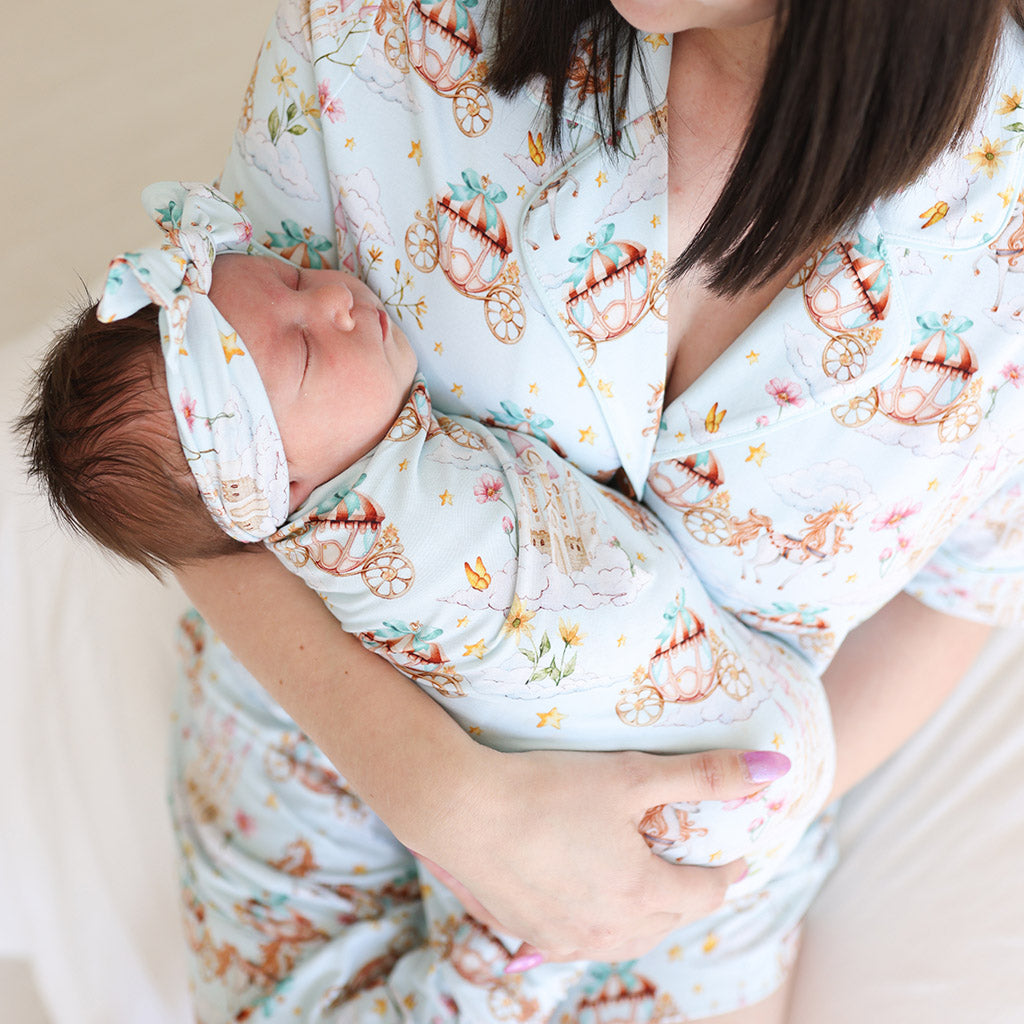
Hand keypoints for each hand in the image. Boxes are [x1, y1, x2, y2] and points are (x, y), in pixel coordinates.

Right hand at [409, 746, 786, 963]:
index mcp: (643, 894)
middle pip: (670, 920)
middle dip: (689, 894)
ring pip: (628, 936)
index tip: (736, 851)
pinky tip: (591, 898)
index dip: (728, 871)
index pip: (707, 893)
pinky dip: (603, 920)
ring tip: (648, 882)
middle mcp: (610, 930)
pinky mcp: (531, 934)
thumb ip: (706, 775)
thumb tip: (777, 769)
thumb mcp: (633, 775)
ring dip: (648, 912)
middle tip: (693, 862)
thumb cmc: (548, 788)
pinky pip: (585, 939)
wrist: (460, 810)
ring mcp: (567, 939)